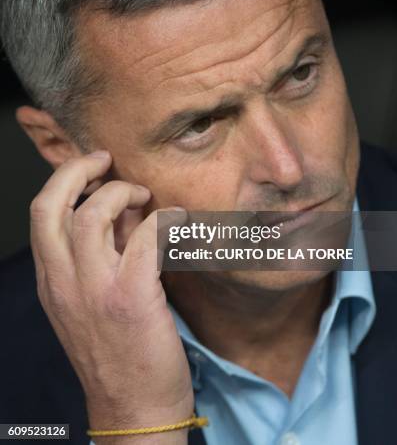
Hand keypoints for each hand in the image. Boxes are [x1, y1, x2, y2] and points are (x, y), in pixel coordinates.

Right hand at [29, 151, 193, 442]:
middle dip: (77, 171)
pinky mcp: (133, 300)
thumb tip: (122, 211)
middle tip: (106, 162)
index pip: (40, 216)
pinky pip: (145, 238)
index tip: (92, 169)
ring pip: (92, 215)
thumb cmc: (117, 355)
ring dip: (121, 193)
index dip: (64, 181)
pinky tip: (178, 219)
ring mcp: (96, 290)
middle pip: (53, 206)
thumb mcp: (88, 304)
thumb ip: (98, 256)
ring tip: (143, 197)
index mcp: (52, 282)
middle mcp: (65, 283)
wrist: (133, 411)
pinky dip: (163, 219)